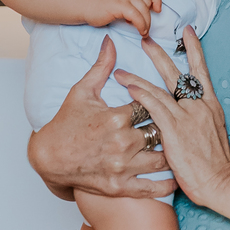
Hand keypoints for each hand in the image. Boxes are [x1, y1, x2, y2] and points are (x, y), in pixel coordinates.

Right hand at [27, 36, 172, 200]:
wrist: (48, 158)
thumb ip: (101, 66)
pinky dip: (167, 184)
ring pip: (161, 159)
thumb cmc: (65, 123)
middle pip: (161, 131)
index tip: (166, 101)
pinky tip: (176, 179)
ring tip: (182, 149)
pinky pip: (151, 187)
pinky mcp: (119, 186)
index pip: (151, 104)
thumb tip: (111, 42)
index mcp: (117, 116)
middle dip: (170, 127)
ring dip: (172, 154)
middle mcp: (122, 142)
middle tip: (181, 126)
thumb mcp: (82, 91)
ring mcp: (122, 166)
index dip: (160, 101)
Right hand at [82, 0, 162, 35]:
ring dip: (146, 24)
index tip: (157, 10)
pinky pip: (138, 18)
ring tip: (143, 31)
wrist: (83, 2)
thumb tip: (147, 10)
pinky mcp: (120, 5)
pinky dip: (141, 26)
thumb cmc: (100, 0)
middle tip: (143, 25)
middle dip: (148, 16)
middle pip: (148, 2)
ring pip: (144, 11)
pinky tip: (140, 31)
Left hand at [114, 27, 229, 211]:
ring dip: (141, 74)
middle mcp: (199, 106)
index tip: (188, 32)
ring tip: (123, 67)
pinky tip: (129, 85)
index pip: (201, 71)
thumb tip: (189, 116)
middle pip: (178, 73)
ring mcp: (187, 116)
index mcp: (210, 106)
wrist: (221, 182)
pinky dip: (141, 93)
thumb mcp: (215, 135)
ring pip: (161, 87)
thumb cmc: (216, 165)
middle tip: (146, 39)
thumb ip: (201, 121)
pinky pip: (154, 106)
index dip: (194, 50)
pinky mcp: (175, 129)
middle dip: (161, 54)